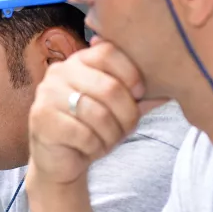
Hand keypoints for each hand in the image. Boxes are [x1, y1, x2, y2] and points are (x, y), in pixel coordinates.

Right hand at [28, 40, 165, 183]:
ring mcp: (46, 95)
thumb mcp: (118, 109)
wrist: (58, 160)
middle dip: (127, 115)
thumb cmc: (90, 128)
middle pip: (109, 87)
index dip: (131, 73)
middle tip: (127, 128)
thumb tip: (172, 87)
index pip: (108, 51)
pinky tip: (90, 149)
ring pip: (98, 114)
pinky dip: (95, 147)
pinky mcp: (41, 120)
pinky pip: (83, 134)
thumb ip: (138, 95)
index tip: (139, 94)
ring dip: (112, 135)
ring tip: (107, 141)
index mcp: (78, 61)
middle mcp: (58, 73)